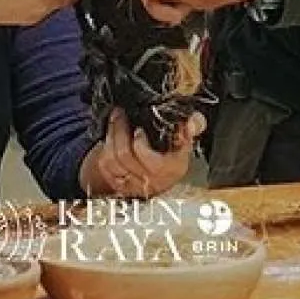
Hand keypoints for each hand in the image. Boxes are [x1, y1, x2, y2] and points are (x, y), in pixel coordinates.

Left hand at [80, 108, 206, 196]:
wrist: (157, 170)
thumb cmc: (173, 150)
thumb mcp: (185, 137)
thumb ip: (193, 126)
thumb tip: (192, 122)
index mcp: (174, 169)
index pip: (155, 165)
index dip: (142, 148)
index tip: (139, 130)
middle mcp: (154, 181)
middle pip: (127, 157)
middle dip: (120, 130)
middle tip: (121, 113)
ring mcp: (135, 185)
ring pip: (114, 159)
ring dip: (111, 135)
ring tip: (115, 118)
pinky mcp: (119, 184)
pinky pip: (106, 165)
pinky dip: (105, 147)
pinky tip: (111, 134)